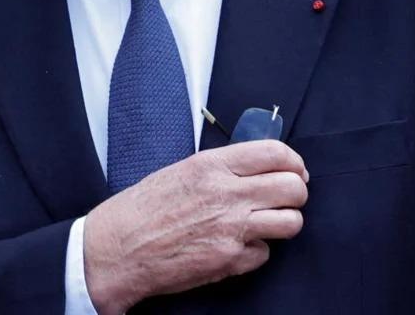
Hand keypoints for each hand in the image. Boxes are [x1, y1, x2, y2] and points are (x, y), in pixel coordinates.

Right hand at [82, 140, 308, 314]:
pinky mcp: (229, 260)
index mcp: (213, 166)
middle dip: (297, 193)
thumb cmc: (144, 208)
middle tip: (287, 198)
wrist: (118, 248)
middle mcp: (227, 194)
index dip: (294, 162)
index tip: (295, 170)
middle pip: (293, 187)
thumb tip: (258, 167)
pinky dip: (257, 251)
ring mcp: (231, 228)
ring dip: (285, 223)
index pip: (276, 153)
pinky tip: (238, 246)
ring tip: (270, 223)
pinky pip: (265, 253)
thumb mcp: (183, 170)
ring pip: (291, 222)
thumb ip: (222, 167)